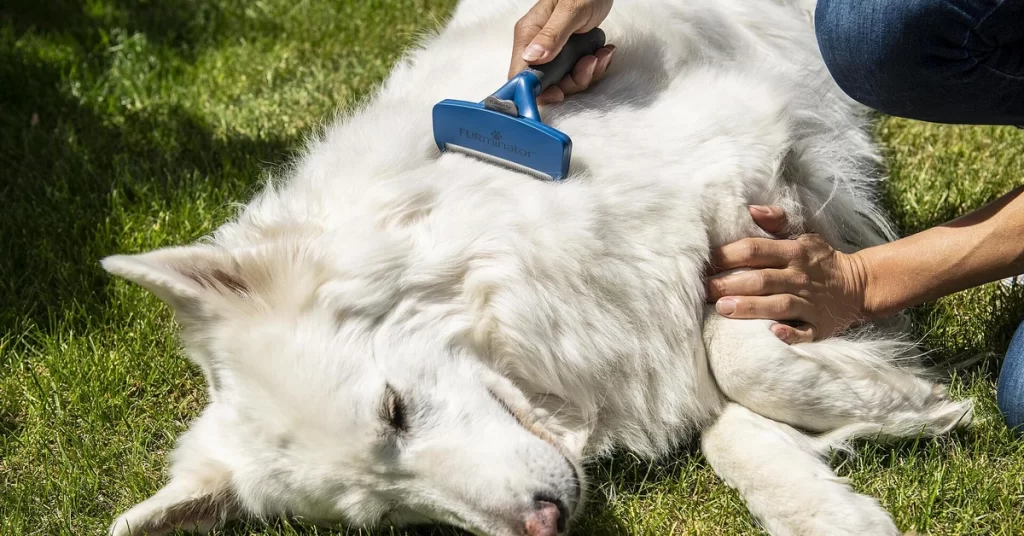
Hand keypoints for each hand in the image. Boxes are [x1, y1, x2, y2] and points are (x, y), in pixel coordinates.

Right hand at [509, 0, 615, 103]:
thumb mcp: (571, 10)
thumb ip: (552, 34)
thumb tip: (532, 57)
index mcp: (529, 34)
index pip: (520, 74)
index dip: (537, 90)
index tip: (559, 92)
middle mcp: (538, 45)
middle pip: (546, 83)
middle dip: (571, 81)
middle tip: (589, 63)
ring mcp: (554, 50)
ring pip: (565, 80)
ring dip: (587, 73)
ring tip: (600, 54)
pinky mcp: (569, 52)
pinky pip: (578, 71)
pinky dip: (594, 66)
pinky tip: (603, 51)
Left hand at [705, 206, 869, 343]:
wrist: (860, 286)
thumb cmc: (818, 261)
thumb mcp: (803, 235)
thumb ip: (776, 220)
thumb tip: (750, 209)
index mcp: (793, 252)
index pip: (754, 250)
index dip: (726, 255)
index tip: (702, 262)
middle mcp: (799, 277)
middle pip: (761, 279)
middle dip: (730, 284)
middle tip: (703, 290)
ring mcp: (810, 304)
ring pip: (779, 304)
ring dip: (751, 307)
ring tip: (723, 309)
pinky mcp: (819, 327)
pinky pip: (804, 332)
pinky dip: (789, 334)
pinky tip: (771, 334)